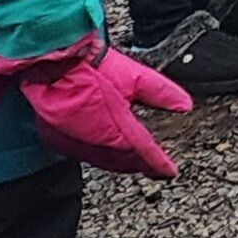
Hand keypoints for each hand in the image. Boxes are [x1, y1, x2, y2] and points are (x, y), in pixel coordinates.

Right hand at [0, 37, 191, 178]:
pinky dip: (97, 152)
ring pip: (104, 160)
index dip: (159, 165)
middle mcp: (99, 144)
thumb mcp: (136, 77)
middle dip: (139, 163)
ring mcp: (77, 145)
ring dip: (119, 160)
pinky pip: (84, 153)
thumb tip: (185, 105)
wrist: (51, 64)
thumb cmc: (92, 68)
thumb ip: (162, 93)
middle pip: (124, 161)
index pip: (145, 153)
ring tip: (131, 160)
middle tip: (152, 166)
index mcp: (120, 130)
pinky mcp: (59, 141)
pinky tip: (102, 147)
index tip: (169, 172)